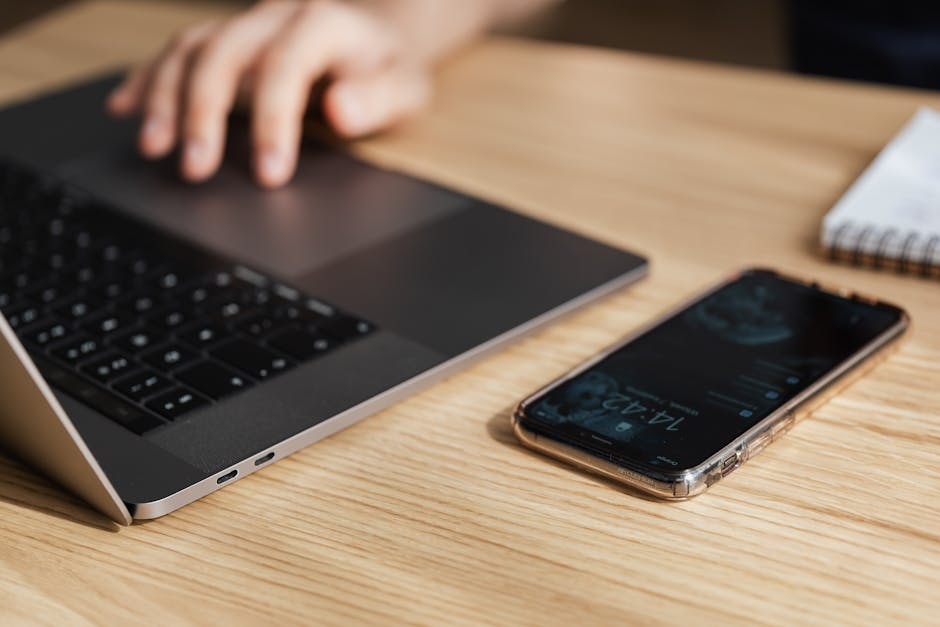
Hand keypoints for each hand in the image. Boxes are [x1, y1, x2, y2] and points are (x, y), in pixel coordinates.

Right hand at [106, 0, 431, 187]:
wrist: (377, 34)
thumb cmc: (388, 68)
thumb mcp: (406, 88)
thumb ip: (378, 100)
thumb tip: (341, 110)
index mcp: (324, 24)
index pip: (287, 66)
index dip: (274, 120)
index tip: (269, 174)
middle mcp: (276, 16)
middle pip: (224, 52)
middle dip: (203, 111)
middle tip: (194, 168)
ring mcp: (245, 24)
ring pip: (191, 48)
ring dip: (165, 97)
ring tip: (153, 146)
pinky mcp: (226, 39)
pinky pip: (178, 51)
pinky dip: (149, 80)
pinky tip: (125, 107)